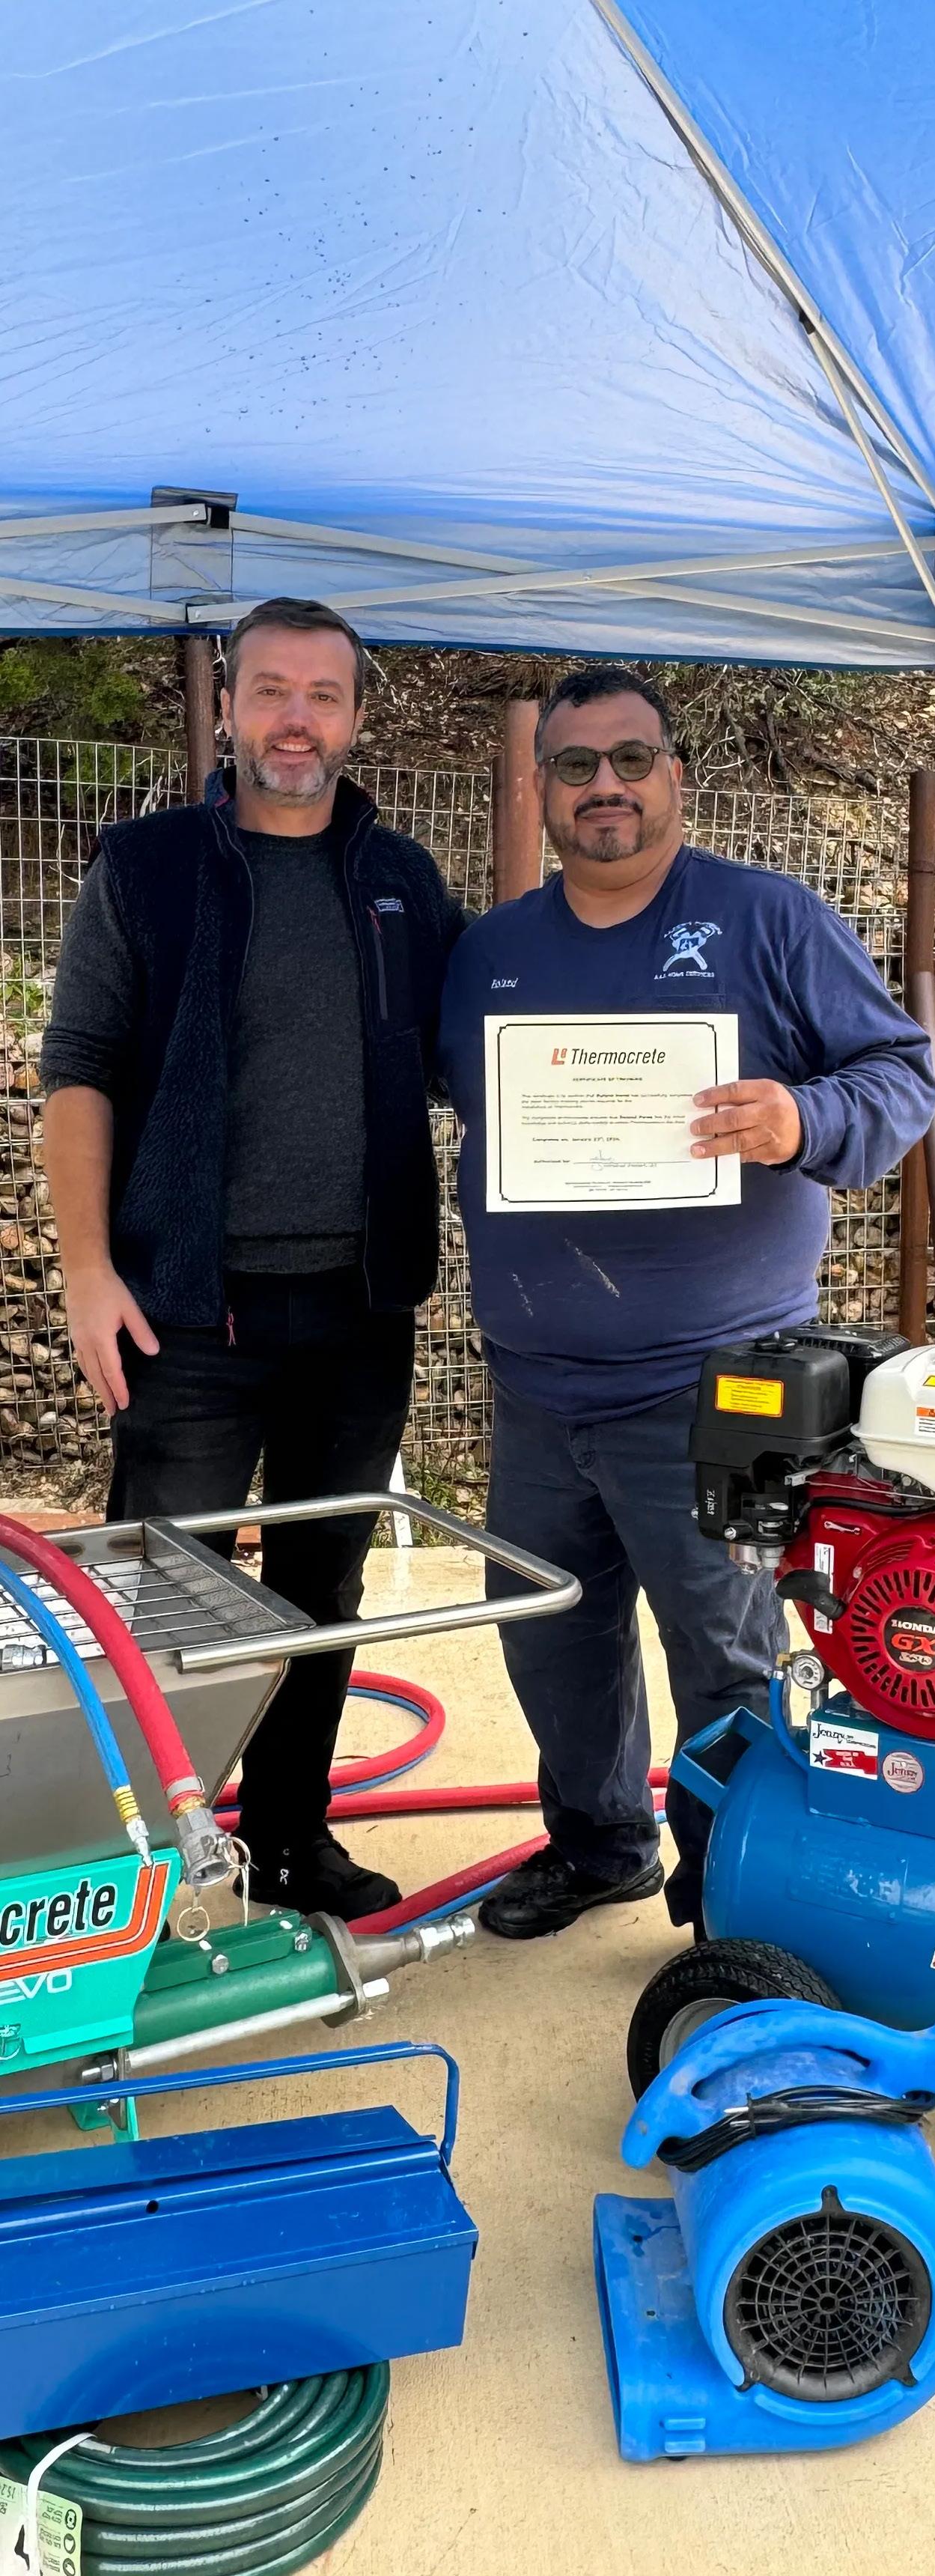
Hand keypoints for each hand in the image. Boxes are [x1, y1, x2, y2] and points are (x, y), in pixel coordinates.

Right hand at [66, 1264, 159, 1415]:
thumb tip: (154, 1352)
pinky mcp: (74, 1333)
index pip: (112, 1371)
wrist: (84, 1272)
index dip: (119, 1389)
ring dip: (95, 1386)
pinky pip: (81, 1360)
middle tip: (113, 1412)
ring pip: (87, 1369)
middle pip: (97, 1375)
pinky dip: (88, 1372)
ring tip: (103, 1399)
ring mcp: (78, 1339)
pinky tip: (93, 1375)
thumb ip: (141, 1332)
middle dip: (105, 1395)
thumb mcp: (130, 1309)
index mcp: (101, 1339)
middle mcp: (86, 1343)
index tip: (124, 1404)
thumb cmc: (109, 1288)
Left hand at [690, 1080, 802, 1166]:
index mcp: (766, 1091)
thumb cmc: (777, 1107)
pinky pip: (746, 1155)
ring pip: (738, 1141)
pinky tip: (717, 1155)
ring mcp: (772, 1134)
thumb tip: (710, 1106)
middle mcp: (769, 1112)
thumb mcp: (764, 1092)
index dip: (714, 1096)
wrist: (807, 1126)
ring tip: (698, 1148)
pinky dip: (730, 1155)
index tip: (697, 1101)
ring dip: (715, 1146)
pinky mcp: (772, 1152)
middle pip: (734, 1119)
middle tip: (694, 1128)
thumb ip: (741, 1097)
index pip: (736, 1091)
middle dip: (710, 1124)